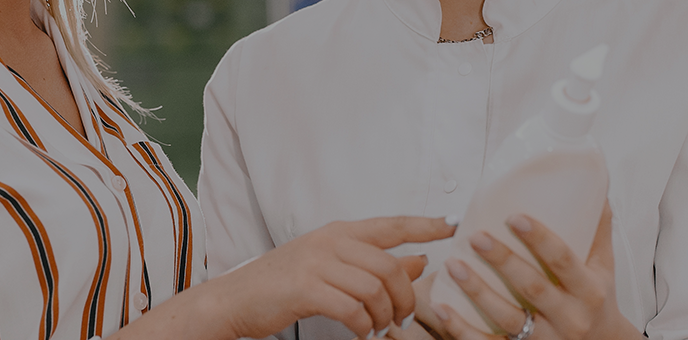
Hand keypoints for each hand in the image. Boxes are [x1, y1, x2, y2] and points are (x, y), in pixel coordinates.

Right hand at [113, 216, 456, 339]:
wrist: (235, 299)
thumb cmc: (283, 284)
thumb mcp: (332, 267)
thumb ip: (375, 264)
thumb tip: (421, 261)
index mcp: (338, 232)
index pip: (391, 225)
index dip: (425, 225)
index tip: (452, 227)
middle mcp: (330, 242)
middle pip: (390, 265)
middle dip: (406, 297)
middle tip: (404, 318)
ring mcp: (316, 264)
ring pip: (375, 289)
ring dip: (385, 316)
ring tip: (379, 328)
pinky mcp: (305, 289)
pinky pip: (352, 308)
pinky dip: (363, 325)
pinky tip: (360, 331)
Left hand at [434, 205, 640, 339]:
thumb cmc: (597, 303)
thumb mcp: (604, 268)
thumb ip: (596, 231)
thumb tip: (594, 188)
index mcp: (588, 290)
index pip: (563, 260)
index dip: (539, 238)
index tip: (514, 217)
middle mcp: (569, 316)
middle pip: (532, 288)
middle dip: (503, 262)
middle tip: (476, 237)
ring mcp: (546, 339)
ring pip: (508, 317)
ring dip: (477, 292)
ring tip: (453, 266)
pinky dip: (462, 329)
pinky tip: (442, 309)